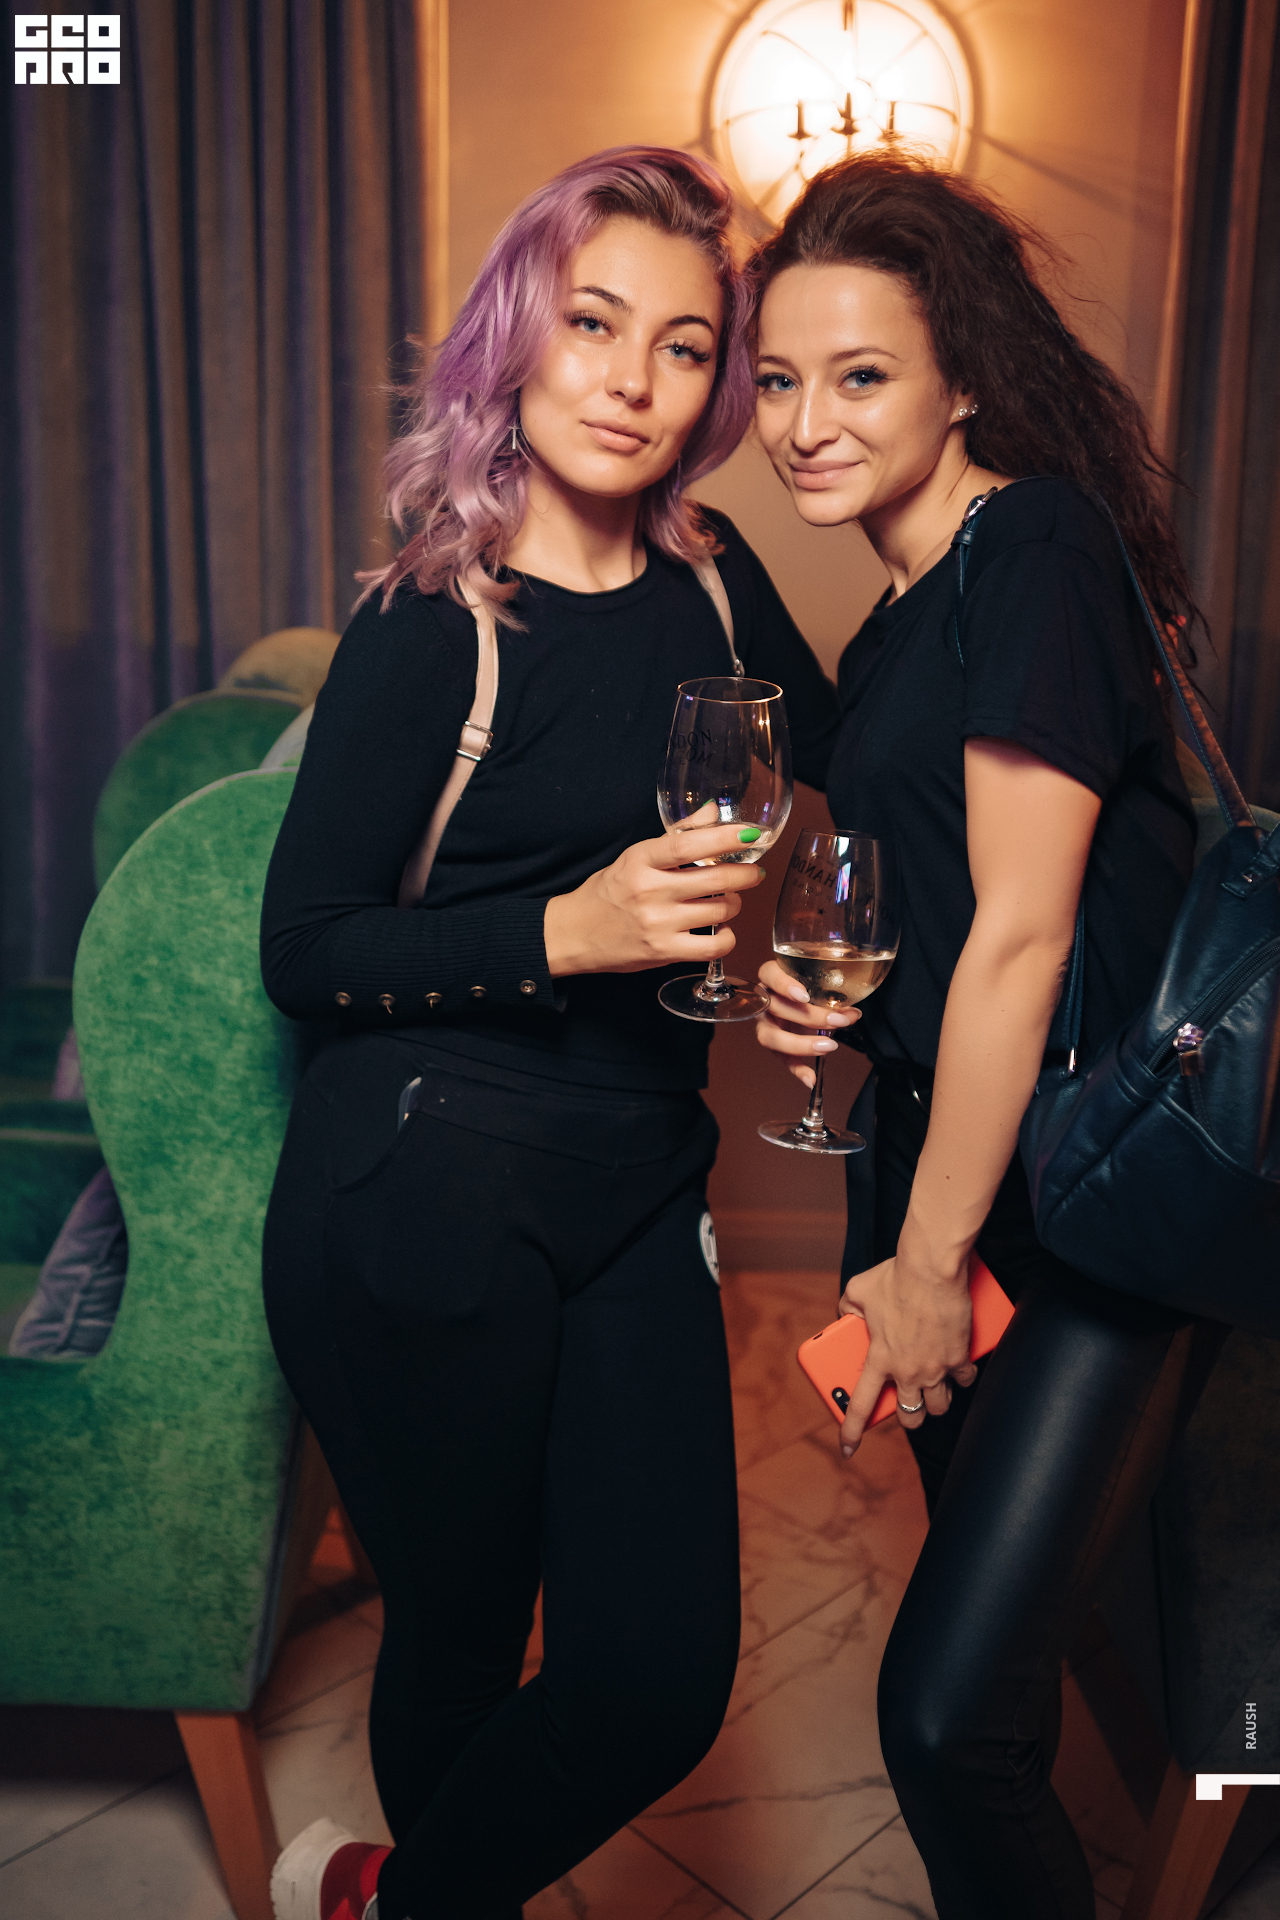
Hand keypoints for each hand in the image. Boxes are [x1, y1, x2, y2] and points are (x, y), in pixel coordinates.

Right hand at [543, 801, 766, 976]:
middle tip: (754, 872)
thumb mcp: (635, 857)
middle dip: (746, 874)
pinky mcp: (663, 952)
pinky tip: (722, 931)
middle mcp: (650, 890)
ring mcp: (658, 923)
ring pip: (720, 910)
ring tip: (729, 900)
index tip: (750, 835)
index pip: (690, 843)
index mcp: (641, 860)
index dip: (726, 838)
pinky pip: (713, 946)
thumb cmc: (608, 891)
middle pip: (716, 878)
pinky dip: (727, 938)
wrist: (574, 934)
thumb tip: (711, 812)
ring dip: (734, 904)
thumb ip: (676, 837)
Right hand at [754, 958, 858, 1086]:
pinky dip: (797, 1069)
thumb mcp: (822, 985)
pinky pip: (781, 1059)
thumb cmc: (812, 986)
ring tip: (827, 1046)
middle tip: (836, 1022)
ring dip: (800, 1044)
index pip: (769, 975)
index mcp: (772, 977)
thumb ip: (835, 996)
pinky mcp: (774, 1045)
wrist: (808, 1000)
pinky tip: (811, 1078)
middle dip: (809, 1017)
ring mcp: (766, 1023)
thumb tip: (852, 1014)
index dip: (784, 985)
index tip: (804, 995)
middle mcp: (764, 1001)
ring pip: (771, 1036)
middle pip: (777, 1008)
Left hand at [835, 1243, 977, 1456]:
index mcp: (879, 1359)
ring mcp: (936, 1367)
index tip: (847, 1449)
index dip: (852, 1432)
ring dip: (936, 1402)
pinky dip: (961, 1376)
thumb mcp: (858, 1291)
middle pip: (911, 1416)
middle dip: (909, 1417)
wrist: (932, 1269)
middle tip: (907, 1405)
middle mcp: (908, 1371)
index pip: (860, 1406)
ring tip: (933, 1389)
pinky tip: (958, 1368)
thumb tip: (845, 1314)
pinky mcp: (959, 1356)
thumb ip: (847, 1308)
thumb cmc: (895, 1277)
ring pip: (940, 1405)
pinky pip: (964, 1379)